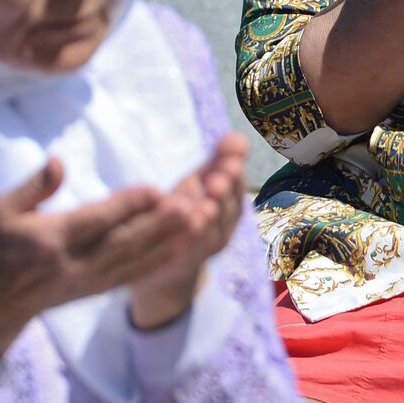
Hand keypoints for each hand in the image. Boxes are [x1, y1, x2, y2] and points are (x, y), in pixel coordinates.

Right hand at [0, 157, 195, 353]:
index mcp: (50, 240)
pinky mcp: (100, 289)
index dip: (126, 206)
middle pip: (124, 242)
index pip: (95, 221)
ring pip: (136, 259)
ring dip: (170, 240)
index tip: (155, 189)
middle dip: (160, 224)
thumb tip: (57, 161)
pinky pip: (136, 275)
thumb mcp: (3, 211)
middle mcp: (74, 263)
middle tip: (191, 204)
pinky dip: (163, 260)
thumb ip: (32, 186)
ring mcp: (90, 280)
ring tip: (199, 219)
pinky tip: (188, 244)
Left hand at [128, 133, 249, 328]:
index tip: (232, 149)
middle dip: (225, 189)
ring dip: (211, 214)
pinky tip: (189, 223)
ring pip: (213, 228)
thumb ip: (217, 160)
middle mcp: (225, 225)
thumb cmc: (183, 214)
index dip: (235, 166)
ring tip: (207, 201)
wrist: (165, 266)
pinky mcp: (187, 262)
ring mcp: (209, 245)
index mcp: (229, 202)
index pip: (237, 182)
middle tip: (220, 175)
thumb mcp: (199, 183)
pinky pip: (192, 250)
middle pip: (229, 206)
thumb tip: (237, 136)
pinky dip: (192, 238)